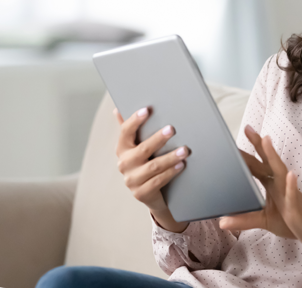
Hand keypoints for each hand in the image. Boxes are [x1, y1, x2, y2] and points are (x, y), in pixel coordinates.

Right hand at [114, 107, 189, 231]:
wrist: (149, 193)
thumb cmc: (145, 162)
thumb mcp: (137, 146)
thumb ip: (130, 129)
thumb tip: (117, 108)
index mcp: (122, 149)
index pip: (125, 132)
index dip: (134, 120)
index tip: (147, 110)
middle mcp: (124, 164)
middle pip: (143, 149)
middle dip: (158, 139)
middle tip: (172, 129)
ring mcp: (131, 180)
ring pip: (153, 167)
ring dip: (170, 157)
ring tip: (185, 150)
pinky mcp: (141, 193)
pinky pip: (158, 181)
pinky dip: (171, 173)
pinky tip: (181, 165)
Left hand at [219, 125, 301, 251]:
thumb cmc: (294, 222)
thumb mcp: (265, 221)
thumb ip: (244, 220)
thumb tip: (221, 222)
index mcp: (273, 185)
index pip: (258, 166)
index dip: (248, 152)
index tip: (238, 137)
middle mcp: (281, 185)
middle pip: (268, 162)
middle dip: (259, 146)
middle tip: (248, 129)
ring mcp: (290, 194)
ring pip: (280, 172)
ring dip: (273, 157)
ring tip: (266, 141)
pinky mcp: (297, 208)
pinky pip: (293, 196)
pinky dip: (291, 186)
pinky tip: (291, 175)